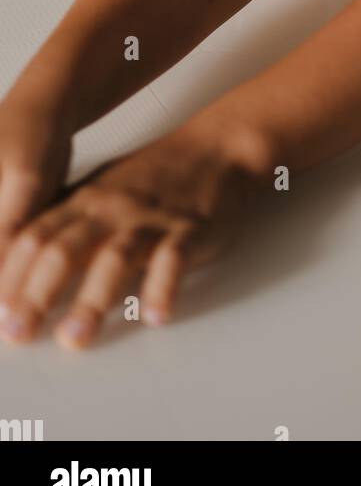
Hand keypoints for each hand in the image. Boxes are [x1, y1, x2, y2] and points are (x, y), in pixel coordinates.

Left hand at [0, 109, 268, 348]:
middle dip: (37, 294)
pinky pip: (173, 259)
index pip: (36, 238)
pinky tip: (156, 315)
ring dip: (91, 300)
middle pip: (65, 250)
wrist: (215, 147)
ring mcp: (150, 221)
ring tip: (74, 338)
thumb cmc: (155, 176)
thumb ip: (64, 223)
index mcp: (86, 202)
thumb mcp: (100, 191)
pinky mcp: (190, 230)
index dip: (11, 276)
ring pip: (114, 258)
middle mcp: (111, 210)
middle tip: (18, 333)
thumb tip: (19, 263)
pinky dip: (163, 287)